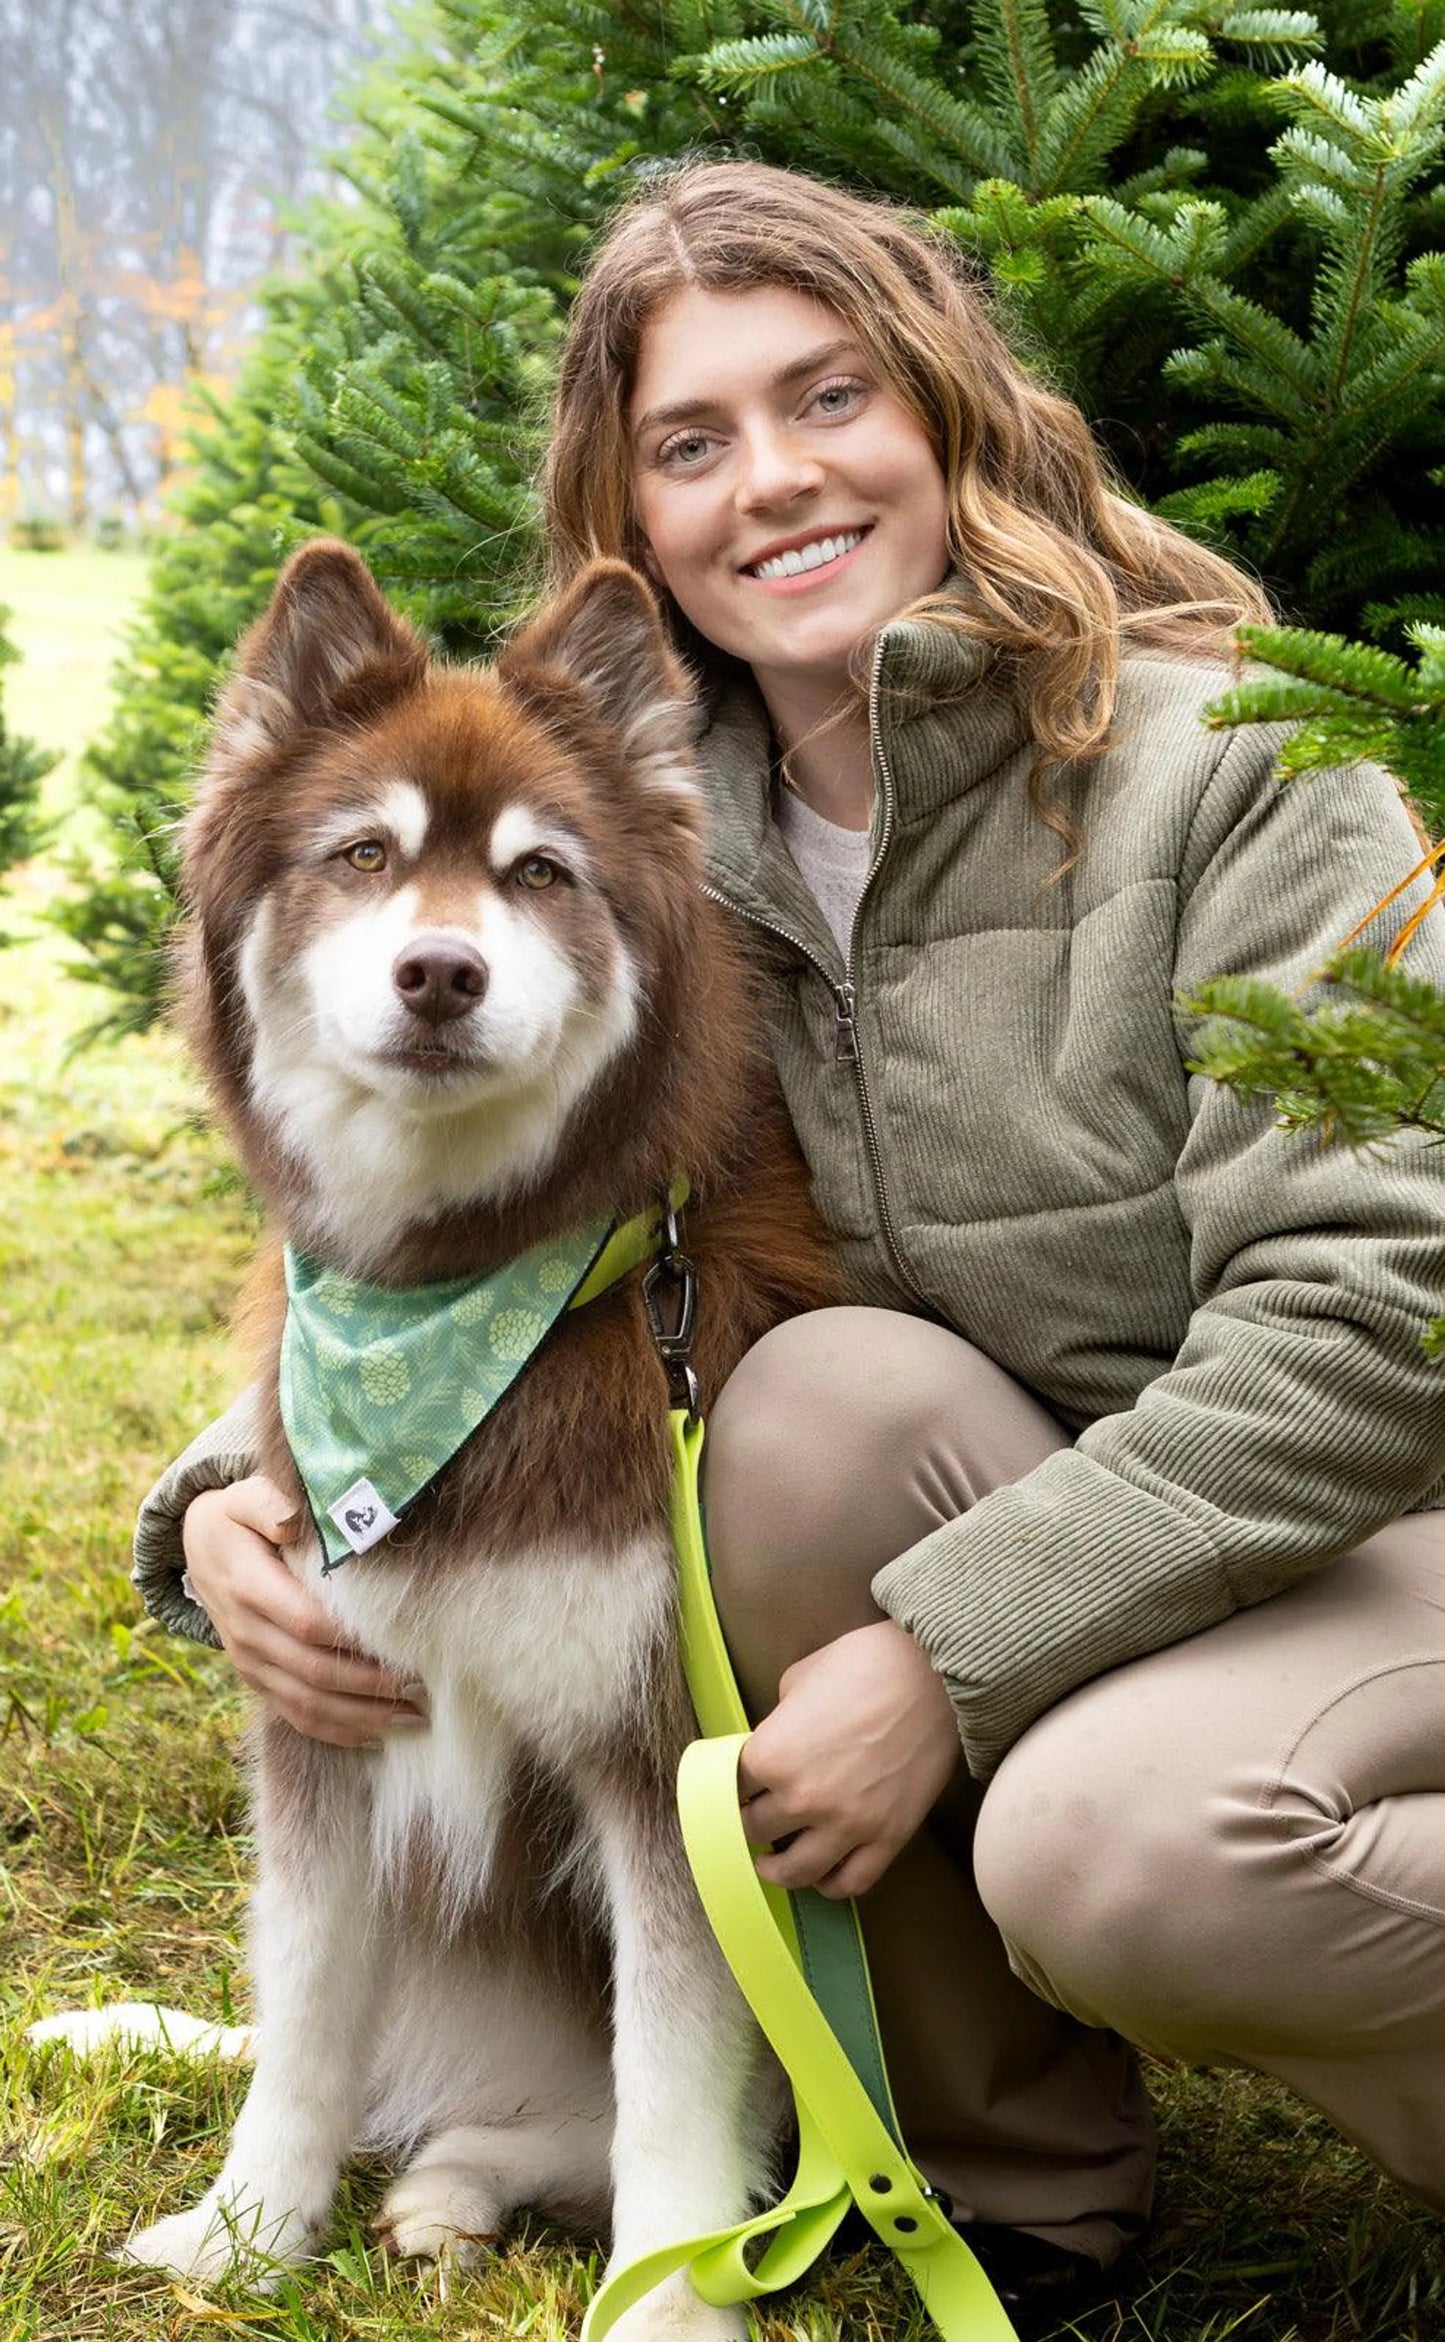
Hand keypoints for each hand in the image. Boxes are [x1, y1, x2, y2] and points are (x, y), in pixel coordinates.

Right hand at [182, 1477, 425, 1747]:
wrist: (198, 1549)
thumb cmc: (238, 1518)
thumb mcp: (245, 1497)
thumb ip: (269, 1503)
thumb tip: (292, 1521)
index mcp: (249, 1587)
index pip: (306, 1623)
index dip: (352, 1640)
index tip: (402, 1644)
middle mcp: (246, 1632)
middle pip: (312, 1671)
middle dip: (369, 1686)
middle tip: (422, 1688)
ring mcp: (249, 1661)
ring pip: (305, 1702)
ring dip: (360, 1716)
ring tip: (413, 1718)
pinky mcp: (256, 1678)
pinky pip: (293, 1714)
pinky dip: (334, 1731)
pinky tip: (376, 1736)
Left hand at [735, 1620, 959, 1899]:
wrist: (932, 1674)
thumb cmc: (863, 1665)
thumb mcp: (797, 1680)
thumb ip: (777, 1722)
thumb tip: (774, 1743)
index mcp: (771, 1755)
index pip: (730, 1786)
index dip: (730, 1784)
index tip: (735, 1787)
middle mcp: (803, 1798)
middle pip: (754, 1830)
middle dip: (749, 1822)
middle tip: (752, 1817)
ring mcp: (848, 1825)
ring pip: (797, 1872)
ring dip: (777, 1869)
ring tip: (772, 1862)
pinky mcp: (888, 1837)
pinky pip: (851, 1882)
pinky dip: (831, 1884)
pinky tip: (823, 1873)